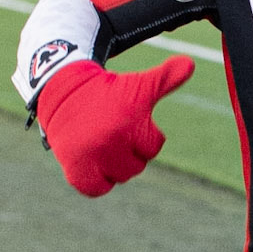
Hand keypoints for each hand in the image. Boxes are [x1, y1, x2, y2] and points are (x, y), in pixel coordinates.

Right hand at [36, 56, 194, 196]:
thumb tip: (189, 63)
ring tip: (101, 145)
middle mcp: (110, 139)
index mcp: (130, 120)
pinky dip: (96, 181)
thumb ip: (166, 78)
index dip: (142, 135)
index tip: (128, 121)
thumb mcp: (139, 84)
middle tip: (112, 133)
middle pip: (136, 166)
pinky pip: (95, 188)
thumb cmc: (108, 91)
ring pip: (118, 177)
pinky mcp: (74, 167)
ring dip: (112, 166)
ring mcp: (90, 155)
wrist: (63, 92)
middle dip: (128, 152)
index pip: (152, 147)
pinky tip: (92, 163)